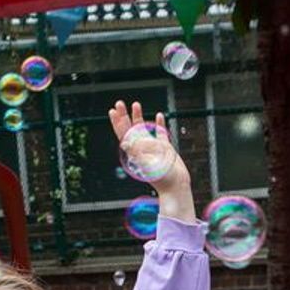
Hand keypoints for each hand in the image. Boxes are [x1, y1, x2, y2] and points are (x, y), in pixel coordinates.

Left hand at [108, 100, 193, 216]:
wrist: (176, 187)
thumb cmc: (162, 179)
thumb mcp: (147, 164)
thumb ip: (136, 152)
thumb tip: (124, 142)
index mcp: (136, 151)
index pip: (123, 134)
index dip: (117, 122)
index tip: (113, 111)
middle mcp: (143, 148)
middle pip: (130, 128)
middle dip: (124, 116)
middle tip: (119, 103)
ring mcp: (153, 147)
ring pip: (143, 128)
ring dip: (138, 116)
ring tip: (136, 104)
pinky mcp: (165, 148)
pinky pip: (161, 133)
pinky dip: (159, 124)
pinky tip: (159, 115)